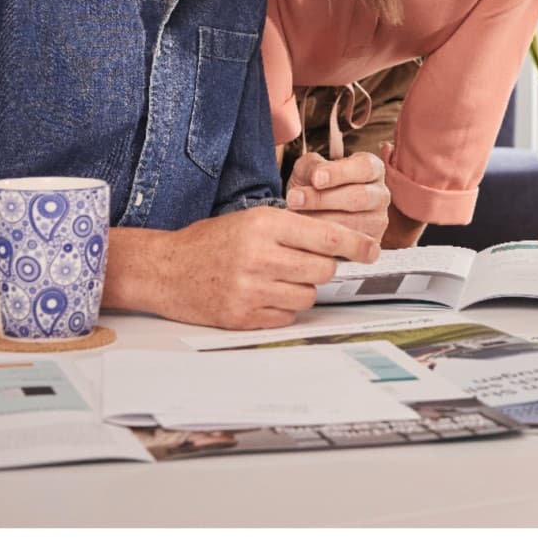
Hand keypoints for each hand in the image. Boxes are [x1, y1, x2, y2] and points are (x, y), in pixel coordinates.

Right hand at [111, 207, 379, 329]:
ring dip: (301, 290)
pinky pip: (286, 317)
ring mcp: (250, 289)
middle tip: (303, 263)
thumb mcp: (249, 221)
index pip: (327, 236)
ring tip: (277, 279)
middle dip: (321, 268)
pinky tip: (262, 296)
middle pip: (323, 269)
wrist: (164, 269)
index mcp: (264, 224)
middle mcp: (259, 255)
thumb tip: (339, 244)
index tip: (372, 250)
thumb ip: (291, 230)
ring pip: (307, 296)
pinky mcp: (242, 317)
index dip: (357, 244)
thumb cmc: (210, 242)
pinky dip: (281, 309)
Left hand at [285, 150, 390, 244]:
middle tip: (294, 199)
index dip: (340, 173)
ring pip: (354, 223)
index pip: (364, 168)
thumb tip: (317, 176)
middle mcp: (380, 194)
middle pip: (359, 197)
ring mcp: (378, 221)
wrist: (311, 211)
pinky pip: (350, 246)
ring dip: (321, 222)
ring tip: (294, 218)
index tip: (316, 178)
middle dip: (323, 199)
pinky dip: (325, 243)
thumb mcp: (310, 168)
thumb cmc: (314, 185)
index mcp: (372, 169)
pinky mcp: (369, 245)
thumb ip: (314, 166)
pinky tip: (306, 236)